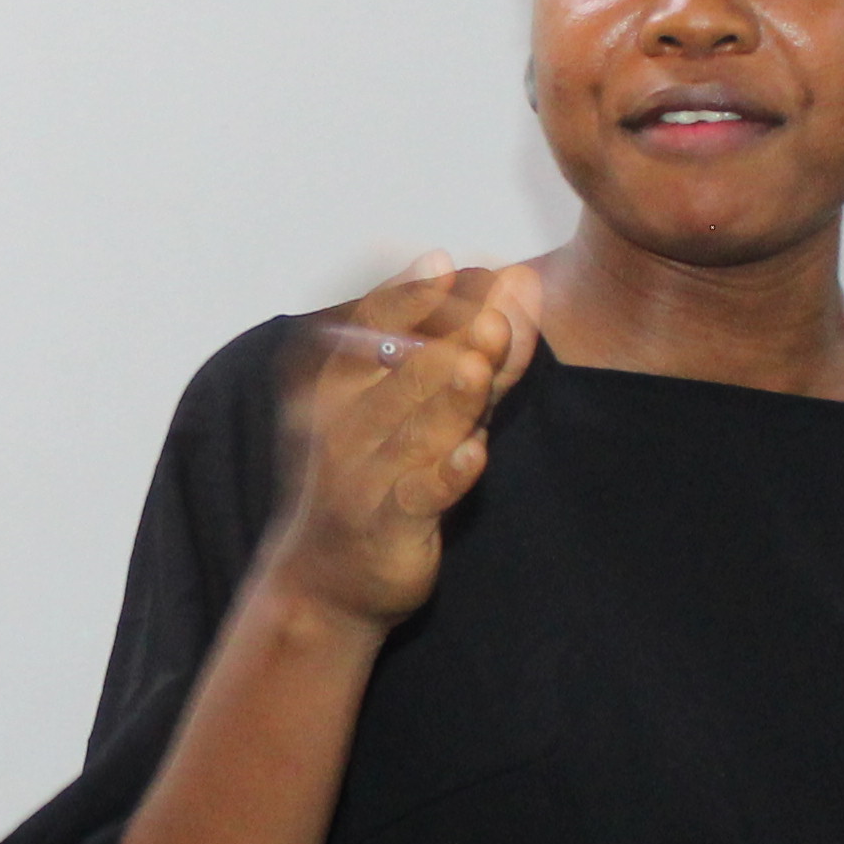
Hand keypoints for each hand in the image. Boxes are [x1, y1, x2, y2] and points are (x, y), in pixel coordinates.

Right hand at [252, 257, 543, 632]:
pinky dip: (447, 474)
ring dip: (453, 393)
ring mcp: (364, 475)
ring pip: (416, 426)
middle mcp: (345, 423)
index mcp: (340, 382)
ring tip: (484, 355)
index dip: (411, 295)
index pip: (373, 326)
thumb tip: (520, 277)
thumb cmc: (376, 475)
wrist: (324, 580)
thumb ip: (469, 346)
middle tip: (496, 301)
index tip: (447, 262)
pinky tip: (476, 453)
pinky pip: (420, 495)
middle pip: (406, 368)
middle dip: (453, 333)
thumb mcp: (421, 406)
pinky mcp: (388, 525)